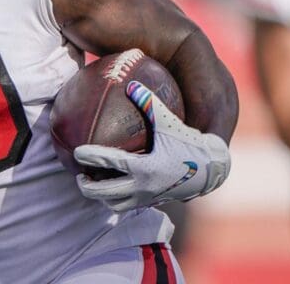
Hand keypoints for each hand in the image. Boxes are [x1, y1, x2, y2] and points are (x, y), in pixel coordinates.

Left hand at [73, 81, 230, 211]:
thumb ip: (150, 104)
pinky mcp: (154, 202)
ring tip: (92, 184)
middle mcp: (143, 187)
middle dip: (87, 186)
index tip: (76, 152)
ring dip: (101, 197)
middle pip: (104, 192)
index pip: (109, 163)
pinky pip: (129, 205)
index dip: (90, 157)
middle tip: (78, 174)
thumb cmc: (191, 143)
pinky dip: (118, 199)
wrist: (213, 170)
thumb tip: (130, 83)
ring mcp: (148, 198)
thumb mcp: (170, 123)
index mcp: (144, 167)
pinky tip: (115, 186)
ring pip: (115, 204)